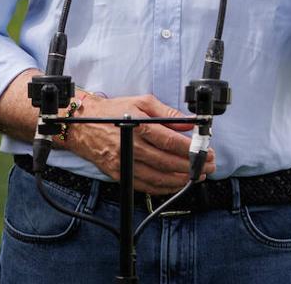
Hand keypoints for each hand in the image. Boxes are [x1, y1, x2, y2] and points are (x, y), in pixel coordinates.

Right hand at [65, 93, 214, 193]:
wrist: (83, 125)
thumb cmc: (113, 111)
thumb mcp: (141, 102)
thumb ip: (167, 113)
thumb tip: (188, 123)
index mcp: (138, 126)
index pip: (170, 141)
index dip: (190, 148)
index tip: (205, 151)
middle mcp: (131, 146)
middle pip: (167, 161)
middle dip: (191, 166)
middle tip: (208, 166)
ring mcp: (125, 163)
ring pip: (158, 177)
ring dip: (180, 179)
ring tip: (196, 176)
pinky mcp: (119, 174)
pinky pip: (145, 185)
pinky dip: (163, 187)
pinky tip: (175, 184)